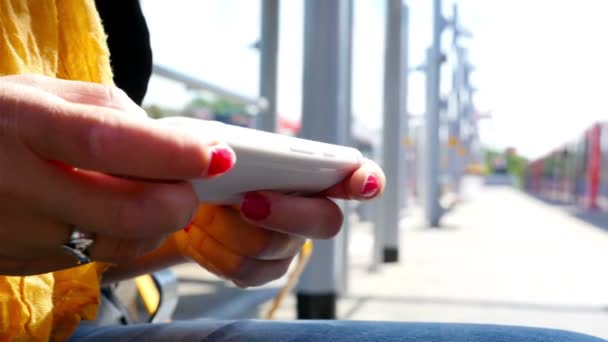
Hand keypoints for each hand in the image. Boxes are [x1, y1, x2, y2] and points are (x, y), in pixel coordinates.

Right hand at [0, 74, 235, 275]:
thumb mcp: (42, 93)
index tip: (214, 154)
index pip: (107, 143)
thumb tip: (166, 143)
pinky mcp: (27, 265)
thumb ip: (110, 110)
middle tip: (189, 180)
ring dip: (157, 221)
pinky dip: (123, 234)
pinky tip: (108, 209)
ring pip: (122, 244)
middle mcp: (19, 189)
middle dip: (179, 201)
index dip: (172, 153)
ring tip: (148, 190)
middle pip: (128, 213)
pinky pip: (99, 255)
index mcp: (23, 127)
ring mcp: (22, 236)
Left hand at [175, 159, 384, 286]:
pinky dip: (215, 252)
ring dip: (229, 229)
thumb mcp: (196, 139)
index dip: (367, 180)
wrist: (172, 205)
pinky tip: (199, 235)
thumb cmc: (195, 165)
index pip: (353, 173)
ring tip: (201, 211)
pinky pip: (249, 272)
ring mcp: (288, 243)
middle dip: (288, 213)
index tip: (364, 184)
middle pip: (326, 222)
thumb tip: (223, 157)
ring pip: (275, 247)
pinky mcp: (263, 269)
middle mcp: (307, 208)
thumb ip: (209, 140)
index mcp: (305, 170)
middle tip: (247, 201)